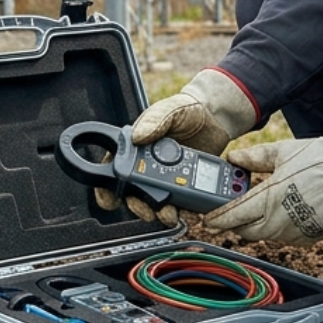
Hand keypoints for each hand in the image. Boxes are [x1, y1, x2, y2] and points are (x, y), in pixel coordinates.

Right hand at [94, 68, 258, 224]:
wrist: (216, 118)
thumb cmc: (187, 110)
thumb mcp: (170, 109)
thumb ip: (155, 120)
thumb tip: (138, 137)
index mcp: (136, 147)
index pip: (113, 169)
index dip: (106, 188)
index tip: (111, 200)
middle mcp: (147, 166)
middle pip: (133, 194)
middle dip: (138, 206)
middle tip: (148, 209)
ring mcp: (166, 179)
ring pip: (156, 204)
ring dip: (160, 212)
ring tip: (170, 213)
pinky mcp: (185, 187)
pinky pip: (180, 204)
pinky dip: (182, 211)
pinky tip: (187, 210)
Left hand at [202, 116, 322, 245]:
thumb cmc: (319, 159)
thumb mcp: (281, 152)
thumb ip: (253, 158)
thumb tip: (234, 159)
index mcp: (268, 199)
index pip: (233, 216)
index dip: (216, 219)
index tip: (207, 219)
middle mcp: (279, 221)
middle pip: (246, 231)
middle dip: (235, 224)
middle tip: (230, 213)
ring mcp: (295, 233)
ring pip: (266, 236)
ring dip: (257, 226)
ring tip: (259, 208)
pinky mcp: (309, 238)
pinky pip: (285, 238)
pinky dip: (278, 230)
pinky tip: (282, 213)